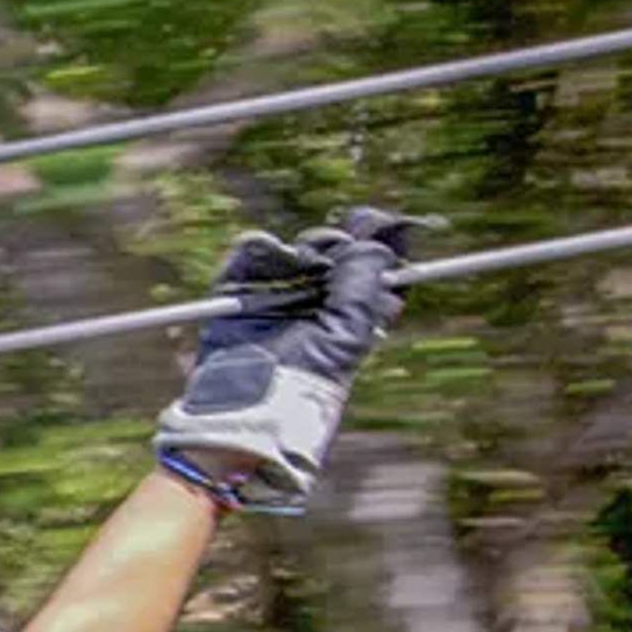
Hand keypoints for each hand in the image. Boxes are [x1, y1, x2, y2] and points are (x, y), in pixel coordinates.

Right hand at [156, 205, 424, 512]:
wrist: (242, 406)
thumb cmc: (300, 381)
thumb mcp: (345, 335)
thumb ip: (362, 286)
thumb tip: (378, 243)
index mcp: (353, 311)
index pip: (376, 264)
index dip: (384, 241)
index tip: (391, 226)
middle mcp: (320, 299)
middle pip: (340, 248)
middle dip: (341, 244)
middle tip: (337, 254)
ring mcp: (280, 292)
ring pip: (301, 245)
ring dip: (306, 247)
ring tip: (304, 265)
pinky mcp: (240, 289)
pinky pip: (253, 250)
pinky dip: (262, 247)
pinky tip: (273, 257)